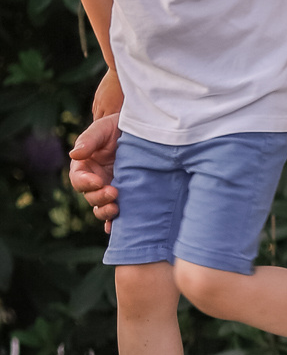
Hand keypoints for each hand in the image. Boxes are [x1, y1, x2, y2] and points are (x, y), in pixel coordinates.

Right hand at [68, 105, 121, 223]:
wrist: (144, 132)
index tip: (98, 181)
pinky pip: (116, 214)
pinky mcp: (124, 197)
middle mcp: (95, 180)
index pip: (78, 179)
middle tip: (113, 192)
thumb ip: (89, 140)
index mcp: (85, 166)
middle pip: (90, 196)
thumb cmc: (118, 126)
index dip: (85, 182)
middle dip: (99, 197)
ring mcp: (109, 190)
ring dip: (106, 212)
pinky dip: (114, 223)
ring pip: (101, 207)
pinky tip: (117, 228)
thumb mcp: (104, 128)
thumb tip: (74, 154)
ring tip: (116, 208)